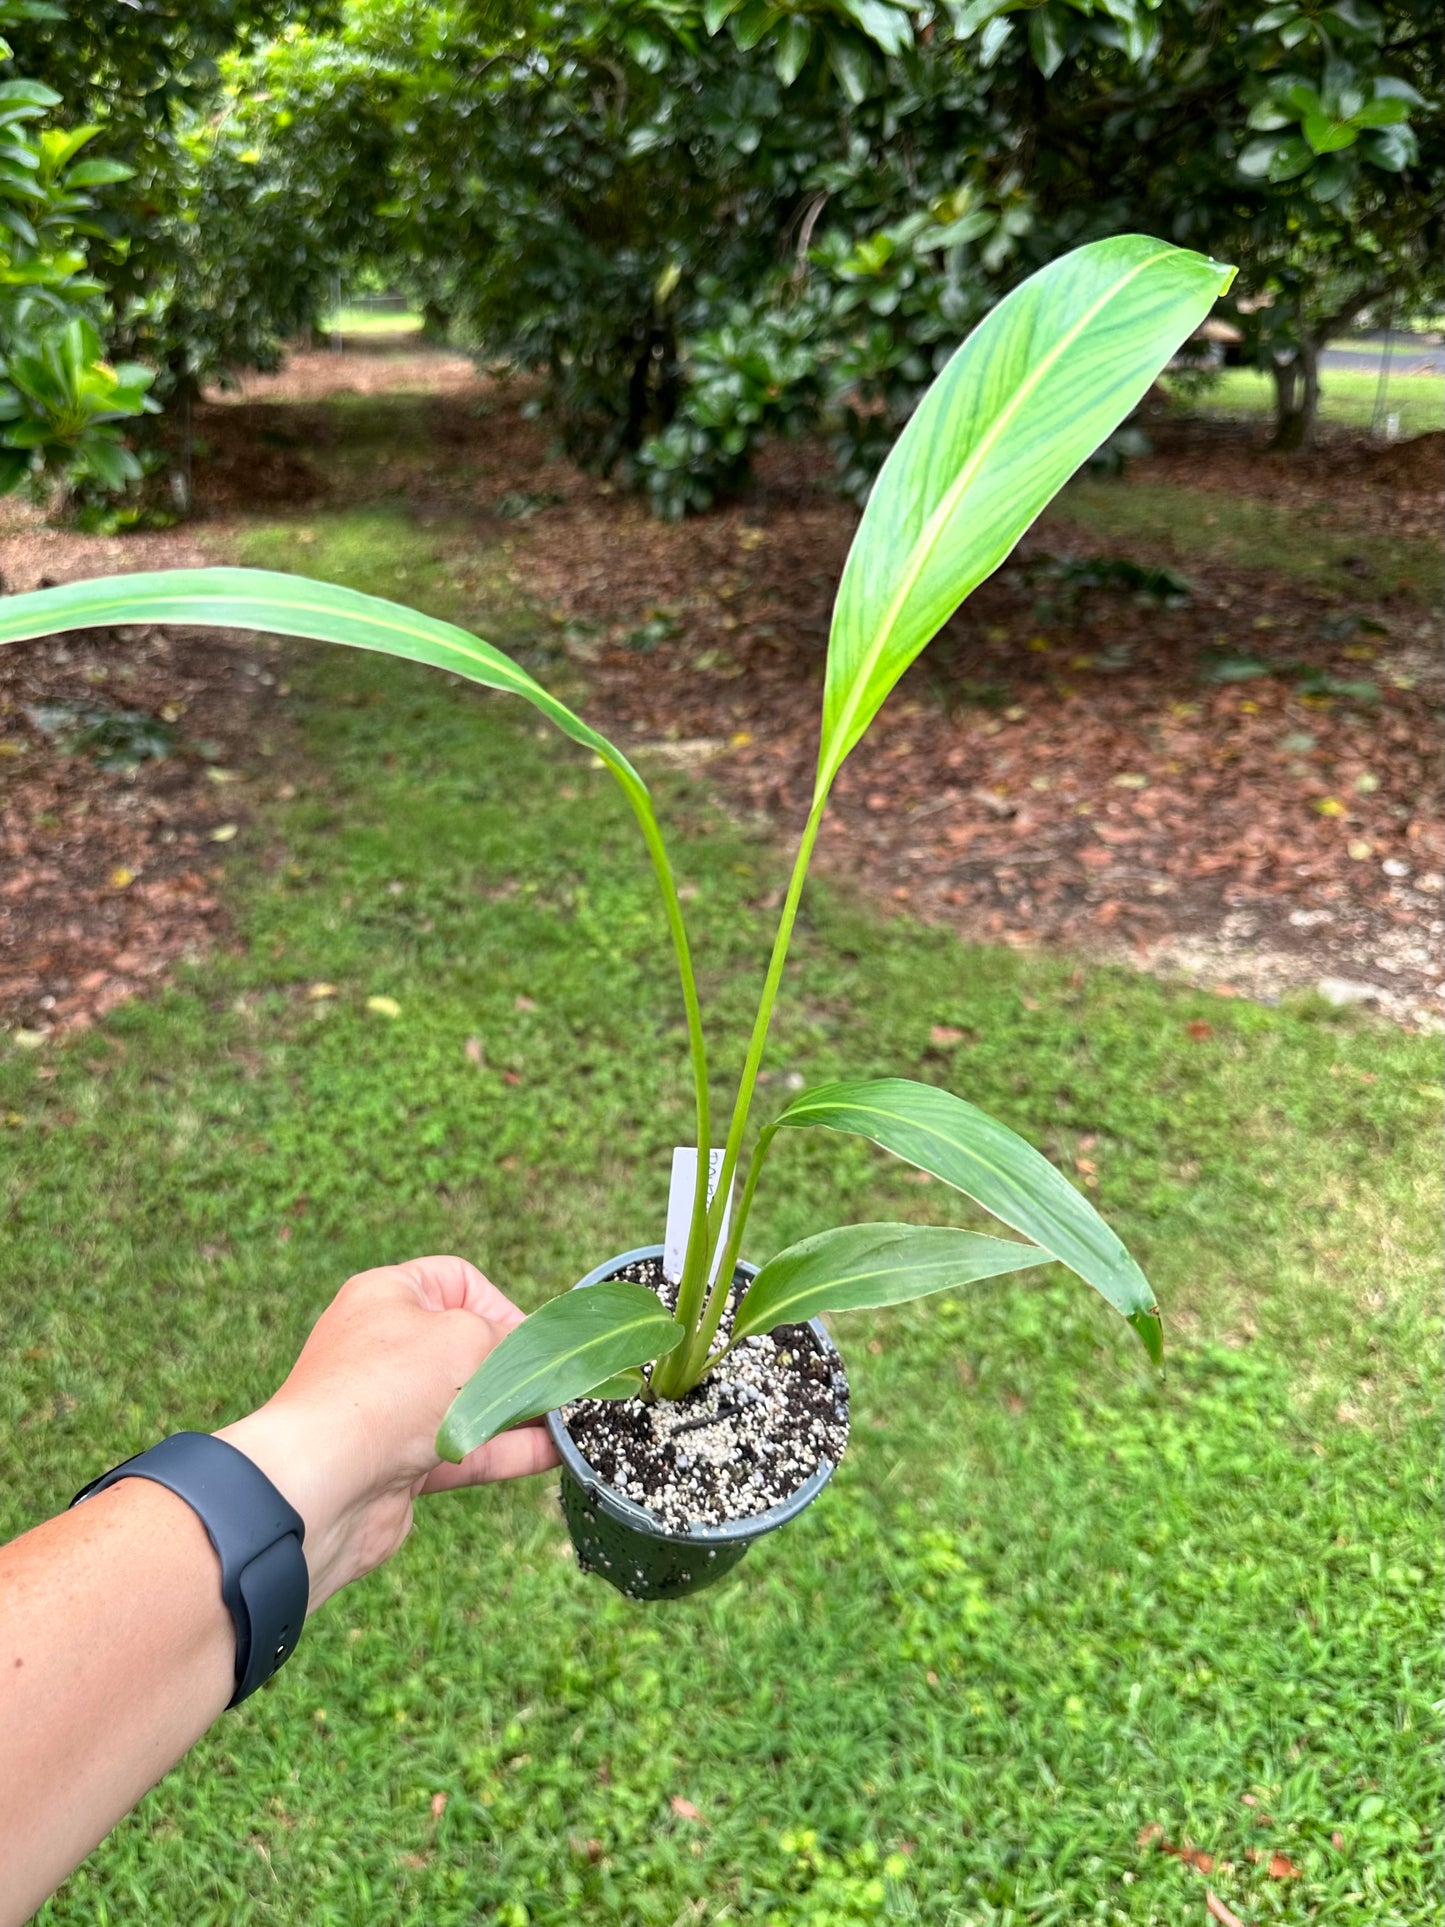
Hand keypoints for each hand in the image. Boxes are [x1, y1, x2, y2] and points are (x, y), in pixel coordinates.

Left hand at [217, 1257, 557, 1612]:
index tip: (532, 1339)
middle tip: (563, 1383)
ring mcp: (394, 1409)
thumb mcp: (467, 1338)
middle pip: (471, 1348)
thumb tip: (544, 1355)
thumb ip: (514, 1343)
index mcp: (388, 1296)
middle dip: (518, 1367)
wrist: (321, 1483)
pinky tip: (556, 1453)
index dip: (500, 1304)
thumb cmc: (389, 1387)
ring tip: (573, 1422)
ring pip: (474, 1404)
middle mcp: (387, 1348)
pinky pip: (468, 1450)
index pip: (457, 1281)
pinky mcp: (403, 1464)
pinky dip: (510, 1451)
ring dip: (522, 1412)